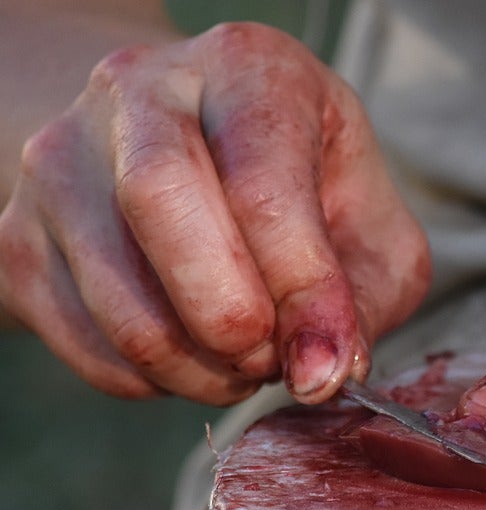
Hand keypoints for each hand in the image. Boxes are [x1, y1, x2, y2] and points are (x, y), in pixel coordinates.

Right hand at [0, 22, 429, 404]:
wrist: (190, 149)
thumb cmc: (299, 185)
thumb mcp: (366, 219)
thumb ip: (362, 293)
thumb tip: (321, 372)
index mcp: (247, 69)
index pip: (264, 184)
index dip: (302, 290)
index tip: (328, 363)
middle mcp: (141, 93)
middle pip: (160, 204)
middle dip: (231, 320)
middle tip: (274, 359)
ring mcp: (63, 163)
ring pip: (119, 302)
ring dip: (200, 369)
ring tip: (245, 359)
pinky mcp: (20, 237)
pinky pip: (88, 347)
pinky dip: (155, 380)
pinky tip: (194, 355)